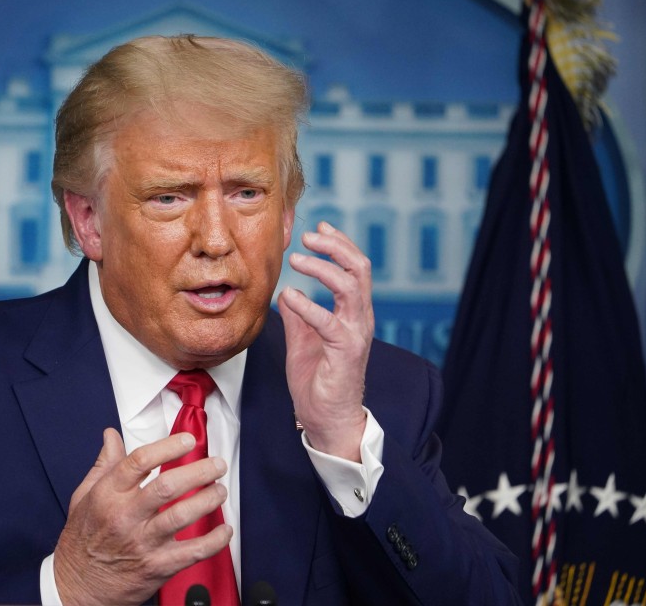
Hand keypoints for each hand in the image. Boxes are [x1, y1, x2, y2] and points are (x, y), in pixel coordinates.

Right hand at [53, 428, 231, 605]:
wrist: (77, 587)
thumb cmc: (82, 541)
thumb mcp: (84, 497)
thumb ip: (103, 465)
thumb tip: (111, 436)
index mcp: (108, 495)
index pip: (140, 462)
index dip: (168, 447)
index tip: (187, 440)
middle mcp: (126, 517)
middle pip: (168, 486)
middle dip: (199, 471)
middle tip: (217, 465)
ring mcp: (143, 542)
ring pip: (182, 515)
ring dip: (209, 500)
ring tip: (220, 491)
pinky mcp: (157, 566)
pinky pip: (193, 552)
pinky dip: (214, 540)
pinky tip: (224, 530)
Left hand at [277, 222, 373, 461]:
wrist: (328, 420)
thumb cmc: (318, 381)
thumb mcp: (303, 341)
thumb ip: (299, 316)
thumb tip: (285, 293)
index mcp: (353, 312)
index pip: (354, 267)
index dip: (339, 243)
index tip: (318, 227)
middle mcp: (360, 318)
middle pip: (359, 268)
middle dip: (335, 245)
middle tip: (308, 235)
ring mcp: (355, 334)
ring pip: (350, 287)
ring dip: (322, 268)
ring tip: (297, 259)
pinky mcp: (345, 352)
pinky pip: (329, 322)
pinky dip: (308, 305)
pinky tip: (290, 297)